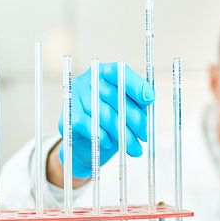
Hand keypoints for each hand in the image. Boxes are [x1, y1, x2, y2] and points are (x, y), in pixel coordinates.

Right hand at [58, 62, 154, 177]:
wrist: (88, 143)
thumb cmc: (113, 120)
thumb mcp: (129, 109)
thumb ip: (138, 102)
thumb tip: (149, 97)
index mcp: (106, 72)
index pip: (120, 72)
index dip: (135, 85)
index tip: (149, 98)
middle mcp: (90, 79)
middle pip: (116, 98)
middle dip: (135, 120)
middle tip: (145, 136)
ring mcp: (77, 95)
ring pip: (105, 115)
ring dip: (123, 134)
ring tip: (135, 148)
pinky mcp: (69, 114)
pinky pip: (90, 126)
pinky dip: (103, 136)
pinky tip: (110, 143)